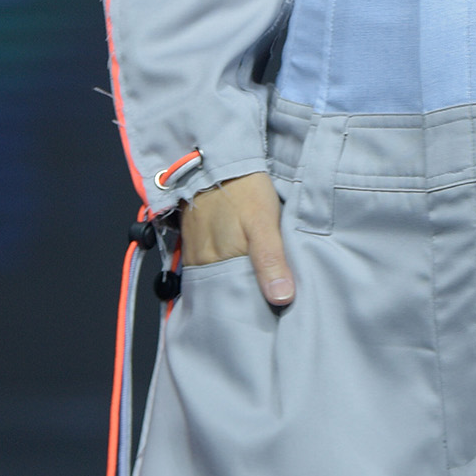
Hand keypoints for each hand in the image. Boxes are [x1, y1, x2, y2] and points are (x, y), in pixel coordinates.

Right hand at [180, 173, 294, 306]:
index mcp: (218, 262)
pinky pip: (208, 266)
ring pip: (216, 279)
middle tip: (266, 304)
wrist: (218, 160)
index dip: (252, 308)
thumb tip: (280, 298)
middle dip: (243, 299)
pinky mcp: (195, 240)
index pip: (233, 300)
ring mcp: (196, 252)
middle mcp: (202, 262)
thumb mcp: (264, 222)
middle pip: (224, 291)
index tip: (269, 314)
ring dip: (233, 284)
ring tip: (256, 289)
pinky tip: (238, 268)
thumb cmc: (244, 189)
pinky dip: (223, 270)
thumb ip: (270, 260)